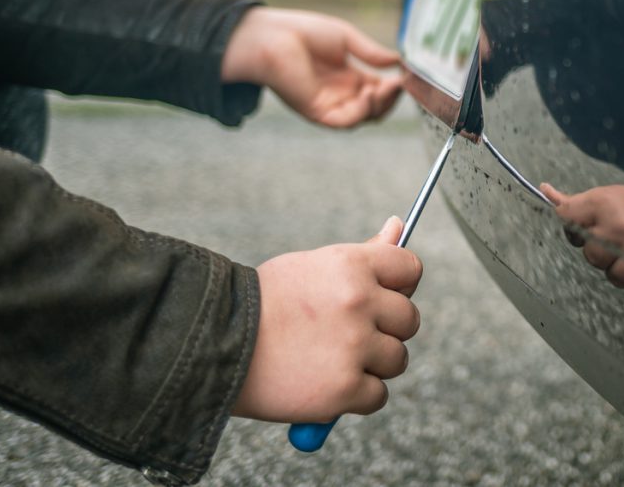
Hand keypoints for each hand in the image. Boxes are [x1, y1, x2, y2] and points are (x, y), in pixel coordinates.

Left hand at [221, 7, 402, 127]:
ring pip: (364, 118)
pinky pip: (345, 122)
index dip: (394, 86)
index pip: (379, 90)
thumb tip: (398, 61)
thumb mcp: (346, 39)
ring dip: (380, 106)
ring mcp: (329, 105)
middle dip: (391, 98)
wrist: (273, 37)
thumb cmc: (303, 32)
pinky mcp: (317, 112)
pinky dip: (361, 112)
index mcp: (348, 78)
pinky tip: (367, 94)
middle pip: (375, 108)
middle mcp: (340, 94)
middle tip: (399, 84)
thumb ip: (371, 53)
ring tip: (385, 88)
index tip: (406, 75)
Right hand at [233, 216, 421, 422]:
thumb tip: (399, 226)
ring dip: (372, 364)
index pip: (410, 269)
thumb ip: (363, 255)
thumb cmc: (265, 302)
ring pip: (397, 359)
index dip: (399, 285)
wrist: (213, 344)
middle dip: (386, 329)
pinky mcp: (344, 389)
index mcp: (351, 265)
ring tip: (329, 358)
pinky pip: (377, 395)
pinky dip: (355, 396)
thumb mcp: (313, 266)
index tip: (382, 297)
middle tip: (348, 333)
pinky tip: (323, 383)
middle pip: (409, 320)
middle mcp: (359, 302)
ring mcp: (354, 347)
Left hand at [540, 183, 623, 301]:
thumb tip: (545, 189)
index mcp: (604, 207)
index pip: (568, 221)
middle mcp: (621, 233)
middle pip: (593, 258)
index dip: (577, 229)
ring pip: (616, 279)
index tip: (592, 227)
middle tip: (621, 242)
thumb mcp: (605, 196)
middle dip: (603, 253)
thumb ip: (575, 202)